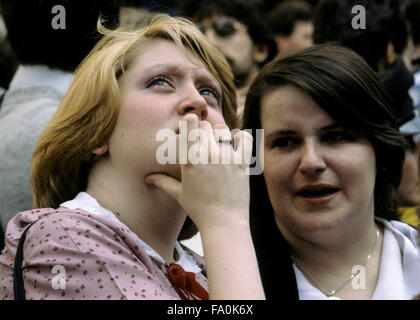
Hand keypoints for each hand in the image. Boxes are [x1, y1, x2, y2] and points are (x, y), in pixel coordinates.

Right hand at [145, 113, 252, 230]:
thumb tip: (147, 179)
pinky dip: (241, 139)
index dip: (190, 121)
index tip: (191, 123)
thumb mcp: (179, 194)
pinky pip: (245, 139)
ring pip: (223, 130)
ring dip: (220, 135)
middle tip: (205, 144)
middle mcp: (207, 154)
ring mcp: (226, 157)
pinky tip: (237, 145)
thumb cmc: (199, 209)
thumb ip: (163, 182)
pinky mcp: (242, 162)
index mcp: (190, 159)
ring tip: (219, 147)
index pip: (189, 124)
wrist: (223, 223)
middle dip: (204, 132)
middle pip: (206, 126)